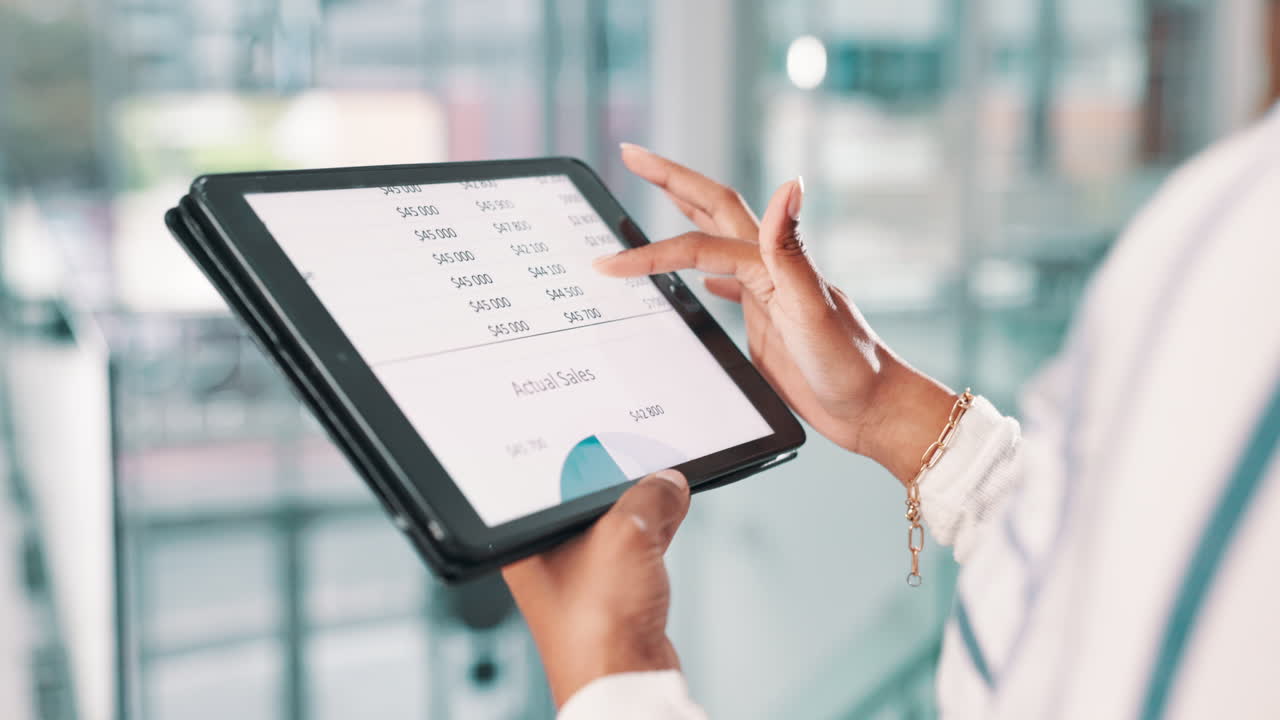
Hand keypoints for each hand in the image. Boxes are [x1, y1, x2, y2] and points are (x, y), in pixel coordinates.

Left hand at [503, 470, 689, 707]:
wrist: (624, 682)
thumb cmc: (595, 628)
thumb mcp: (625, 536)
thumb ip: (648, 497)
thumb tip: (667, 483)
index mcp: (528, 539)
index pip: (552, 479)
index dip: (583, 455)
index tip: (610, 437)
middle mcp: (549, 556)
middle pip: (588, 498)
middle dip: (621, 478)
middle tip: (644, 455)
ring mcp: (583, 575)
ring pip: (616, 521)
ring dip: (644, 506)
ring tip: (667, 485)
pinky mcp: (614, 591)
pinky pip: (636, 546)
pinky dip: (656, 529)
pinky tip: (673, 512)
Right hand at [596, 145, 955, 482]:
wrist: (875, 409)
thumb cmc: (850, 367)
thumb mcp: (814, 310)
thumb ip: (791, 250)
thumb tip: (790, 184)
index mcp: (771, 265)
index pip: (699, 243)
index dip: (651, 250)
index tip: (609, 264)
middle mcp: (768, 270)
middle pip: (711, 210)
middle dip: (670, 180)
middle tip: (632, 155)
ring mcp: (768, 294)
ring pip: (717, 242)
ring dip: (686, 216)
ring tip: (659, 194)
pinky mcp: (769, 323)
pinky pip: (731, 285)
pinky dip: (706, 274)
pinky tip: (699, 281)